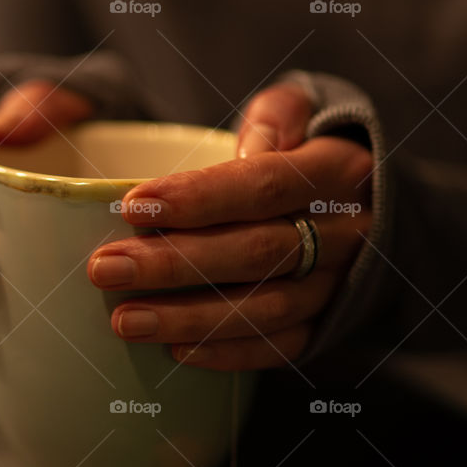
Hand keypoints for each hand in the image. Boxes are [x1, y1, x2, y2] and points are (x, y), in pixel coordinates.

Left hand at [86, 83, 372, 369]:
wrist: (361, 203)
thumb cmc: (304, 151)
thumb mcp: (297, 113)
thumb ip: (274, 117)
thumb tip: (247, 147)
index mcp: (336, 170)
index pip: (265, 185)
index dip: (200, 198)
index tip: (133, 208)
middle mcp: (345, 232)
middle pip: (257, 252)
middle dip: (175, 263)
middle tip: (106, 268)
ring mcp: (338, 284)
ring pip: (267, 308)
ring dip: (191, 318)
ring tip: (126, 320)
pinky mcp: (327, 324)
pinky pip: (281, 346)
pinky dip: (228, 353)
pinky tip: (175, 352)